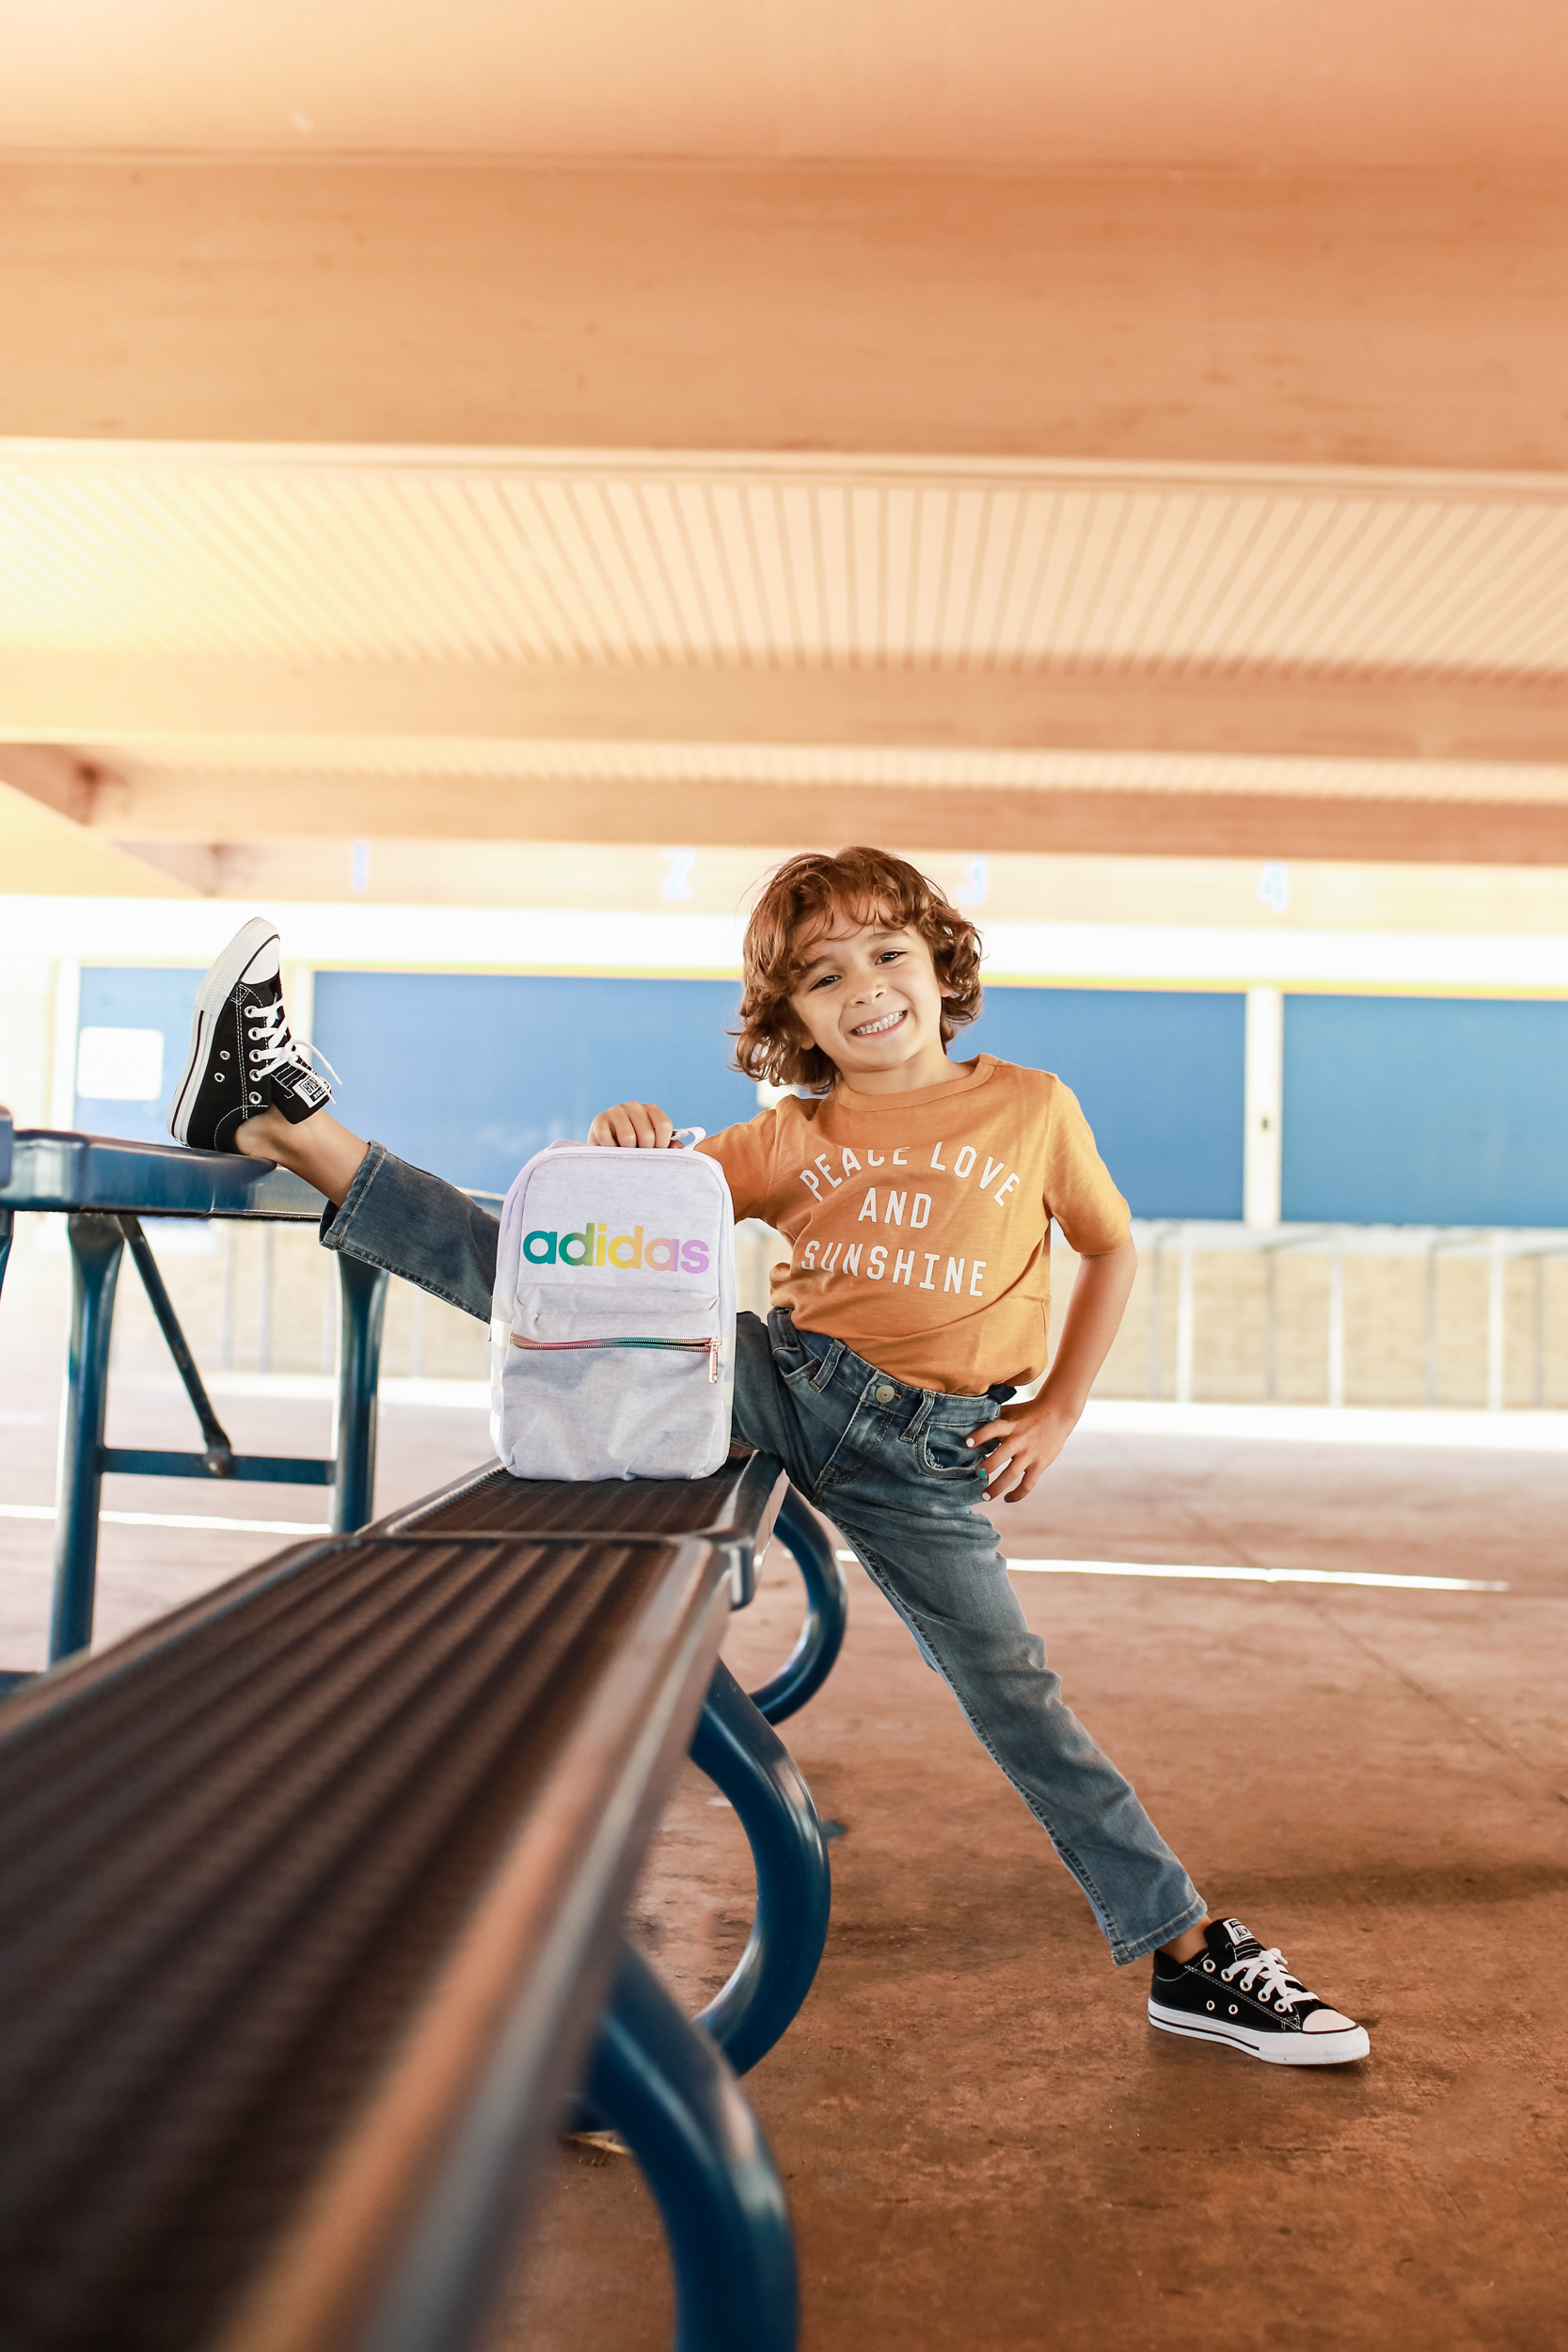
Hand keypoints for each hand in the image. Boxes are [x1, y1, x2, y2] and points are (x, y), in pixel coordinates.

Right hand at [588, 1101, 679, 1147]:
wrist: (606, 1145)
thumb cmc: (634, 1145)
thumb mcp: (652, 1144)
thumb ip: (667, 1145)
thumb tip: (679, 1147)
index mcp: (651, 1109)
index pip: (664, 1125)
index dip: (662, 1144)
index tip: (657, 1152)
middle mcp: (634, 1106)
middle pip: (647, 1135)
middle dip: (644, 1151)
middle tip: (637, 1154)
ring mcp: (615, 1110)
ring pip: (628, 1138)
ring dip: (627, 1152)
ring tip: (624, 1151)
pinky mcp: (599, 1120)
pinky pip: (608, 1139)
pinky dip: (610, 1149)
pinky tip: (611, 1147)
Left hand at [964, 1392, 1079, 1503]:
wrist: (1057, 1414)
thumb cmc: (1029, 1412)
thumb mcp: (1012, 1411)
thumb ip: (995, 1418)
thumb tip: (970, 1421)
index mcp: (1011, 1425)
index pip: (994, 1429)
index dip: (981, 1435)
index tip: (967, 1443)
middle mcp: (1020, 1440)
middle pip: (1002, 1454)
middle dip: (988, 1466)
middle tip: (977, 1474)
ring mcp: (1030, 1454)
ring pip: (1013, 1473)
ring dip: (998, 1486)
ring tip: (985, 1496)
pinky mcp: (1040, 1465)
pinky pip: (1028, 1484)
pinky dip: (1018, 1494)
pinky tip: (1007, 1499)